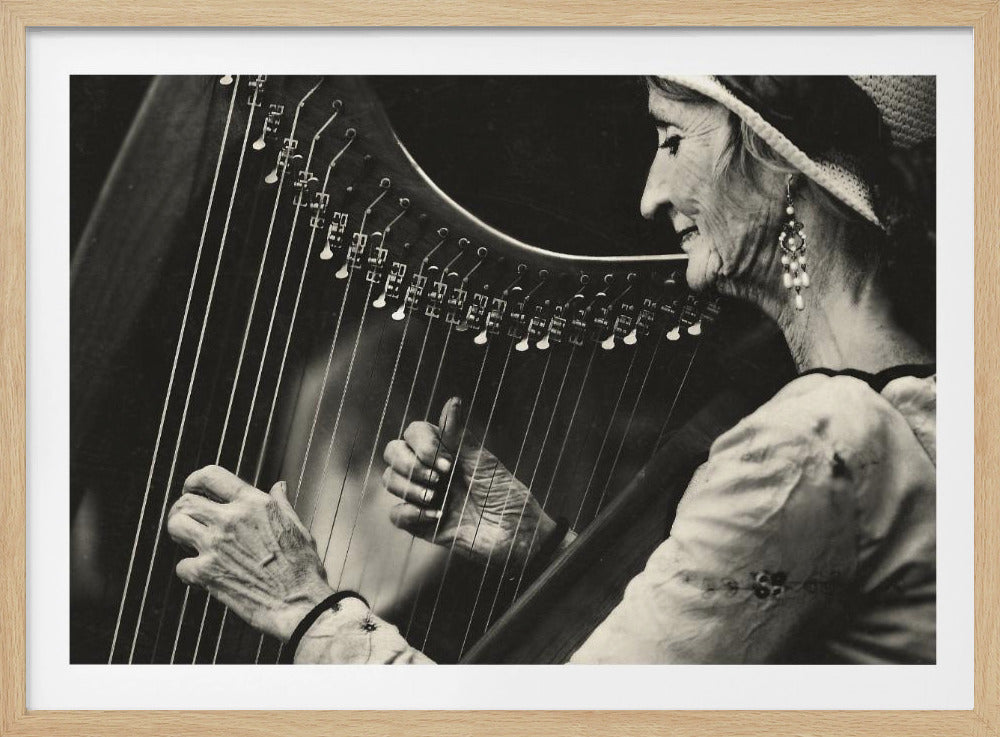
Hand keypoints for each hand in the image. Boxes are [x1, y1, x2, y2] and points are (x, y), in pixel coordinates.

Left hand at [166, 465, 334, 640]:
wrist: (300, 603)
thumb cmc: (303, 567)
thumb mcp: (297, 526)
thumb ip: (281, 503)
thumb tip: (279, 486)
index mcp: (254, 504)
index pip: (211, 476)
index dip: (195, 480)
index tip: (192, 488)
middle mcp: (232, 520)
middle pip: (186, 501)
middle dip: (182, 508)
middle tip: (187, 517)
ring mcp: (217, 545)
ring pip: (176, 525)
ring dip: (179, 532)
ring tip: (189, 540)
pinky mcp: (208, 573)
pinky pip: (181, 565)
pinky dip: (189, 570)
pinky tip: (202, 572)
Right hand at [381, 396, 558, 568]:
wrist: (516, 536)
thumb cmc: (506, 495)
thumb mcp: (484, 463)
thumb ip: (460, 436)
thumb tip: (453, 400)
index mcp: (445, 451)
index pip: (413, 433)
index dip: (423, 445)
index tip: (449, 464)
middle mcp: (430, 470)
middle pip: (392, 452)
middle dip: (408, 463)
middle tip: (439, 480)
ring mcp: (424, 496)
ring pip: (389, 480)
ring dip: (409, 487)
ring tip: (436, 499)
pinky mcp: (422, 524)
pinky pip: (396, 514)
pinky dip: (410, 513)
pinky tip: (437, 517)